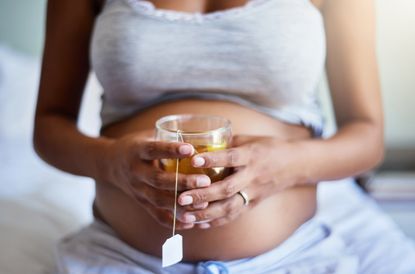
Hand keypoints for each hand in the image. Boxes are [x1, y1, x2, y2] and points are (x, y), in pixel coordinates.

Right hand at [101, 129, 211, 229]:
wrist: (110, 164)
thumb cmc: (137, 146)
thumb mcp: (147, 136)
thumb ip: (168, 136)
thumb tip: (201, 133)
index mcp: (136, 151)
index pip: (153, 150)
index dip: (171, 150)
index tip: (190, 149)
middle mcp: (136, 172)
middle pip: (158, 179)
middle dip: (182, 182)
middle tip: (205, 181)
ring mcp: (138, 190)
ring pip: (159, 200)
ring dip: (182, 204)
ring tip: (203, 203)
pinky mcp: (142, 203)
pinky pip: (157, 216)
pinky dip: (174, 221)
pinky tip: (192, 222)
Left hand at [177, 135, 305, 227]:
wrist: (295, 165)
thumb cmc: (268, 148)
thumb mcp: (249, 140)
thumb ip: (227, 143)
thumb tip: (201, 143)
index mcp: (252, 155)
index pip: (231, 157)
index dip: (213, 159)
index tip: (193, 160)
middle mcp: (253, 176)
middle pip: (227, 188)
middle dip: (203, 195)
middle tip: (181, 198)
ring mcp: (254, 193)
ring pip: (230, 207)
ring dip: (206, 214)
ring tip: (185, 216)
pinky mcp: (254, 204)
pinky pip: (234, 215)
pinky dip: (216, 221)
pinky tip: (199, 223)